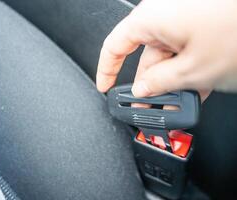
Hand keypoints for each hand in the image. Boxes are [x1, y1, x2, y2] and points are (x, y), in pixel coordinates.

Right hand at [96, 0, 236, 101]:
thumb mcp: (193, 70)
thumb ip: (159, 83)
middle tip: (157, 107)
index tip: (106, 87)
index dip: (107, 70)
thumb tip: (143, 89)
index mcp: (151, 19)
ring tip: (188, 97)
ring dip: (174, 79)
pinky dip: (187, 66)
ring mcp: (181, 15)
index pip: (114, 47)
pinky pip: (183, 46)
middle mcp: (163, 13)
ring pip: (167, 54)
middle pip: (145, 56)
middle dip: (152, 84)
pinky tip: (198, 82)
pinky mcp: (197, 18)